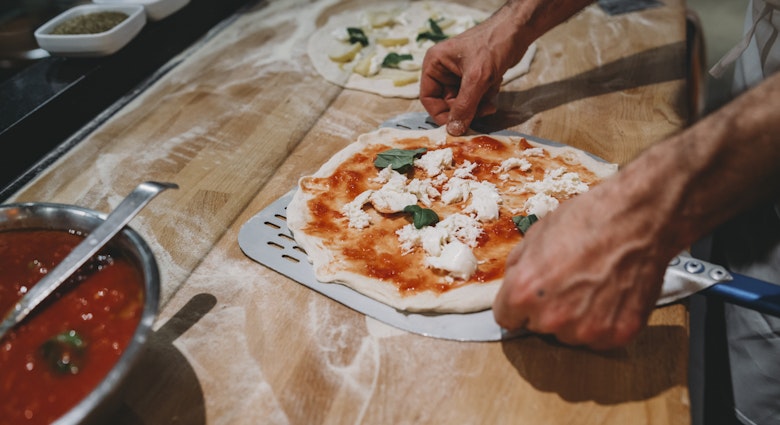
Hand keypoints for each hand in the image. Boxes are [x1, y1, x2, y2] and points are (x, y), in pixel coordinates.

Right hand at [420, 13, 528, 135]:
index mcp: (434, 65)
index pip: (428, 98)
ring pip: (463, 103)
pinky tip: (495, 84)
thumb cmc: (493, 45)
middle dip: (466, 109)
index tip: (457, 125)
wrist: (518, 30)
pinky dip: (485, 96)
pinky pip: (474, 97)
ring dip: (478, 104)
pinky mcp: (473, 77)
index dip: (441, 114)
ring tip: (491, 94)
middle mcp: (443, 70)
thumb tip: (453, 131)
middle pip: (447, 103)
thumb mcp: (477, 78)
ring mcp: (458, 74)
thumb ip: (464, 106)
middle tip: (484, 110)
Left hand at [492, 179, 672, 350]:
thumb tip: (513, 285)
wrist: (638, 218)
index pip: (506, 318)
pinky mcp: (617, 334)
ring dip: (576, 317)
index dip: (518, 304)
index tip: (529, 296)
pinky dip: (604, 321)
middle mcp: (552, 317)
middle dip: (547, 308)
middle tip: (568, 280)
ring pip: (569, 334)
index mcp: (524, 291)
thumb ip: (518, 268)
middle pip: (538, 326)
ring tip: (593, 284)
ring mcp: (586, 330)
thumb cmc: (588, 220)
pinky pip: (599, 338)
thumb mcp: (536, 234)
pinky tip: (610, 294)